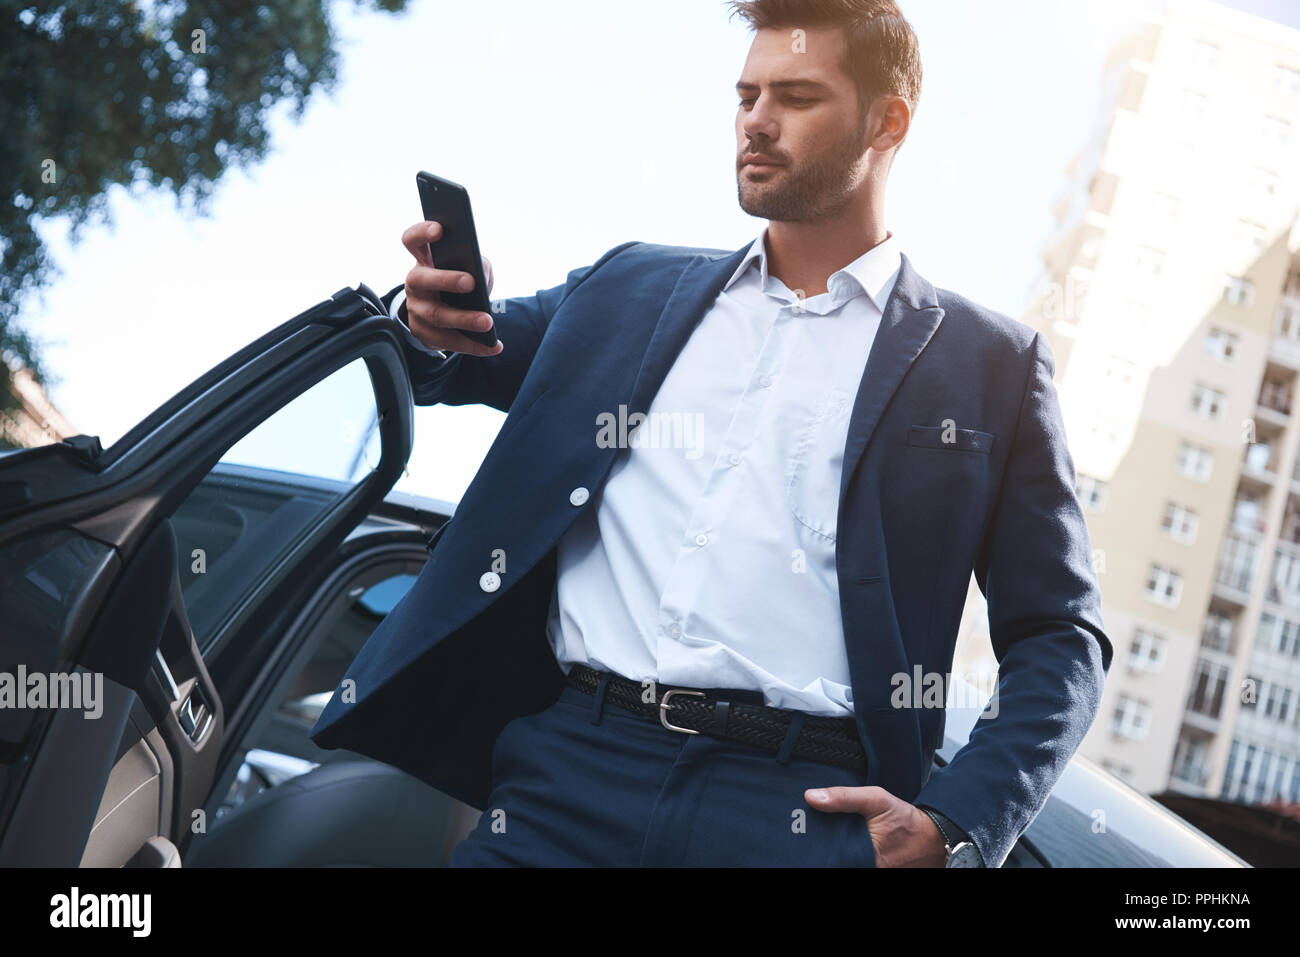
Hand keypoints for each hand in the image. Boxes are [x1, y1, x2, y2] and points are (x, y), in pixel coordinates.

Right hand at [400, 220, 502, 357]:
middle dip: (445, 280)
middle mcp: (414, 282)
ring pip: (436, 315)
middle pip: (422, 279)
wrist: (446, 313)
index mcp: (423, 259)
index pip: (412, 240)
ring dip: (464, 320)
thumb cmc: (460, 280)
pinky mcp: (422, 332)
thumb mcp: (471, 267)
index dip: (422, 233)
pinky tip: (494, 346)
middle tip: (470, 282)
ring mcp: (415, 308)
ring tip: (488, 323)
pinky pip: (446, 341)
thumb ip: (479, 265)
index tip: (440, 230)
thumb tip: (482, 278)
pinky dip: (473, 345)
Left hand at [804, 785, 947, 866]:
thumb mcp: (875, 799)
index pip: (827, 854)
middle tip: (811, 832)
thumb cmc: (904, 819)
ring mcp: (871, 870)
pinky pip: (852, 861)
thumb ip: (843, 798)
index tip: (803, 831)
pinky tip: (842, 842)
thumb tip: (810, 797)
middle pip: (833, 858)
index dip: (814, 844)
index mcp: (863, 856)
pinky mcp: (874, 869)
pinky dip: (845, 853)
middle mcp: (865, 867)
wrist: (931, 837)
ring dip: (833, 850)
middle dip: (822, 847)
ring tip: (827, 836)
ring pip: (841, 860)